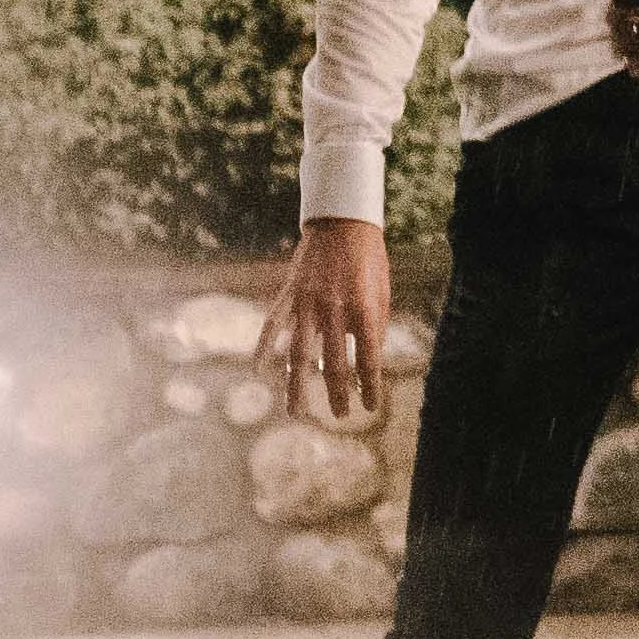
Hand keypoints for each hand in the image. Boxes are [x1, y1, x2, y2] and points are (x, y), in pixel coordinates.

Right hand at [275, 216, 394, 416]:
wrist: (343, 222)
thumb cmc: (369, 260)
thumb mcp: (382, 293)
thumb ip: (374, 328)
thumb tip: (369, 364)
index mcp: (364, 310)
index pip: (368, 361)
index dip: (370, 388)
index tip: (370, 408)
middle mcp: (334, 311)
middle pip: (333, 364)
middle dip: (338, 395)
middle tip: (341, 416)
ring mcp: (307, 303)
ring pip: (298, 354)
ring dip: (296, 387)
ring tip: (296, 413)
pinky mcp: (288, 295)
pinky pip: (271, 326)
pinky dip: (261, 348)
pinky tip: (256, 371)